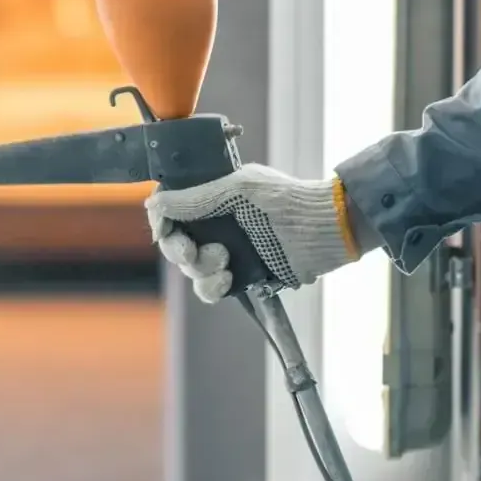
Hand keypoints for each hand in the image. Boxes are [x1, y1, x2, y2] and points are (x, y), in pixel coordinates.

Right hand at [144, 164, 360, 302]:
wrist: (325, 230)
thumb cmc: (287, 201)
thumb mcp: (238, 191)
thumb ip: (196, 198)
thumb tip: (154, 203)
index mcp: (214, 197)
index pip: (173, 209)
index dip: (163, 220)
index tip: (164, 228)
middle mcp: (217, 225)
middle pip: (176, 242)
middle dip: (180, 248)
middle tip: (193, 250)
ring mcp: (228, 252)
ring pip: (190, 269)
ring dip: (200, 267)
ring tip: (224, 260)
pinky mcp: (241, 277)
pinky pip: (209, 289)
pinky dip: (211, 287)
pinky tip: (228, 278)